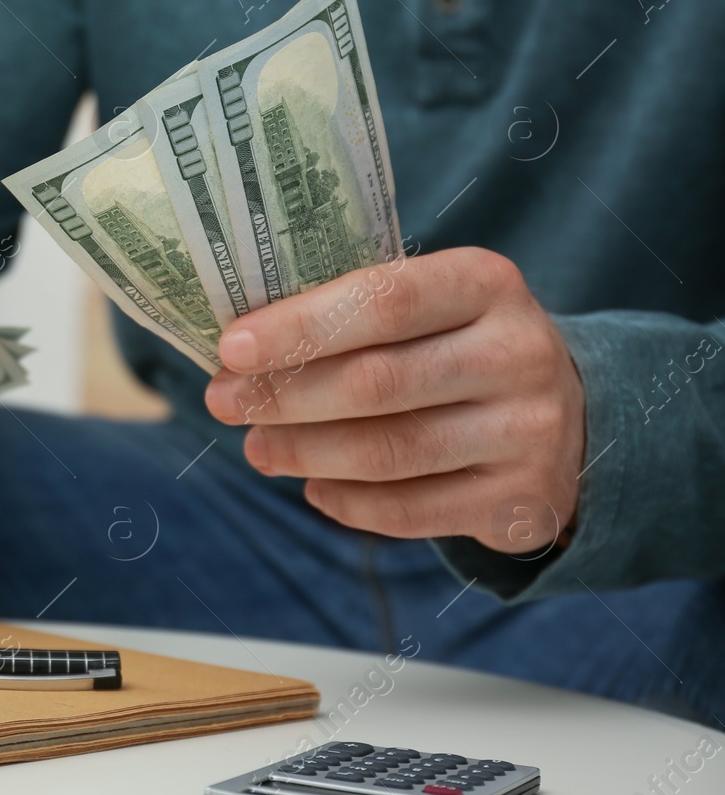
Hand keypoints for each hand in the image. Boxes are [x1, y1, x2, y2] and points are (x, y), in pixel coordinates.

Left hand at [202, 248, 585, 554]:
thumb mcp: (429, 306)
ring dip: (304, 452)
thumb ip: (350, 313)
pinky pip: (410, 510)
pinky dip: (347, 503)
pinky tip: (313, 487)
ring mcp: (528, 431)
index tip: (230, 348)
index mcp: (486, 284)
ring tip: (257, 447)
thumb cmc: (456, 347)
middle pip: (376, 382)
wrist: (572, 416)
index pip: (384, 300)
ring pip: (388, 452)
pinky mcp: (522, 500)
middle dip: (284, 395)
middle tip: (222, 402)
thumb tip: (238, 351)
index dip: (300, 326)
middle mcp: (519, 353)